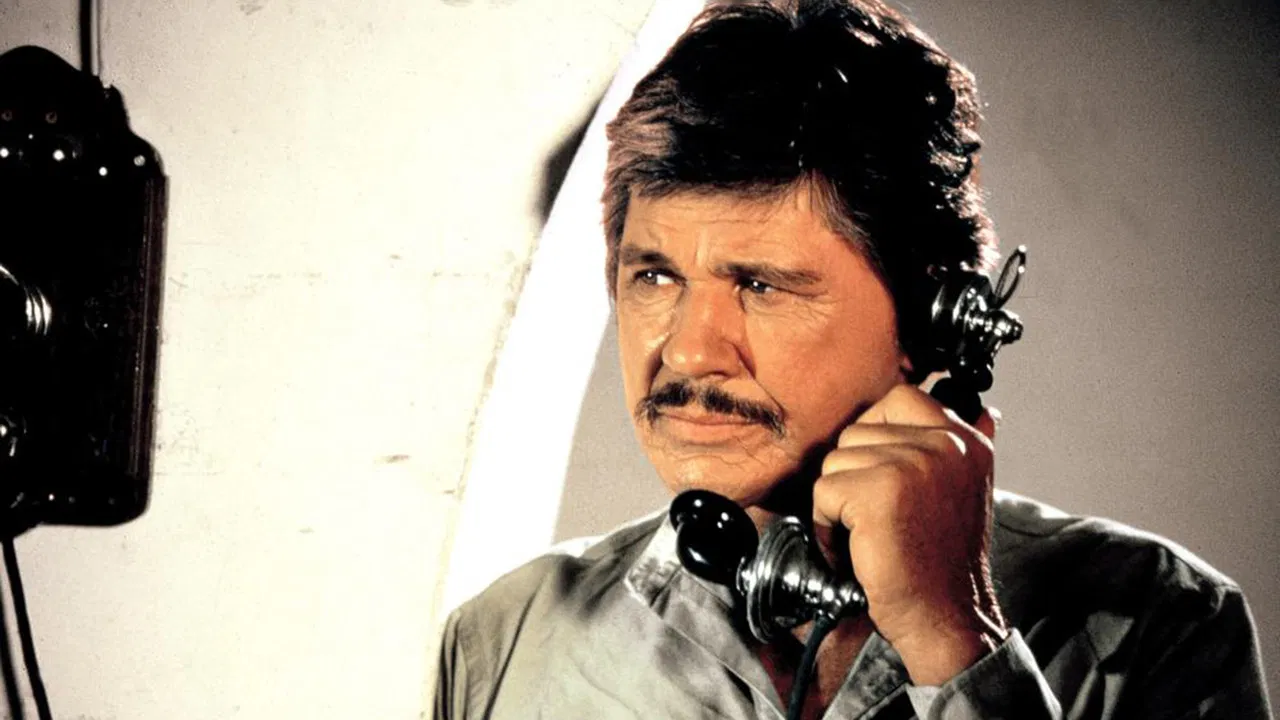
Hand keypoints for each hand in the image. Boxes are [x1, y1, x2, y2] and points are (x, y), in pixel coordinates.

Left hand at [811, 384, 1006, 685]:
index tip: (881, 476)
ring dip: (838, 502)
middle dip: (853, 476)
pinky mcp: (880, 492)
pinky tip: (855, 548)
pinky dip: (827, 526)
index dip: (875, 433)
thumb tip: (981, 408)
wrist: (948, 618)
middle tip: (877, 518)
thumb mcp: (966, 489)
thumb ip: (957, 448)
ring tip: (869, 534)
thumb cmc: (945, 561)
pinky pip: (824, 491)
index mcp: (968, 439)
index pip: (900, 398)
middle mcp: (947, 444)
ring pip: (836, 460)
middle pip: (858, 431)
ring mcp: (914, 463)